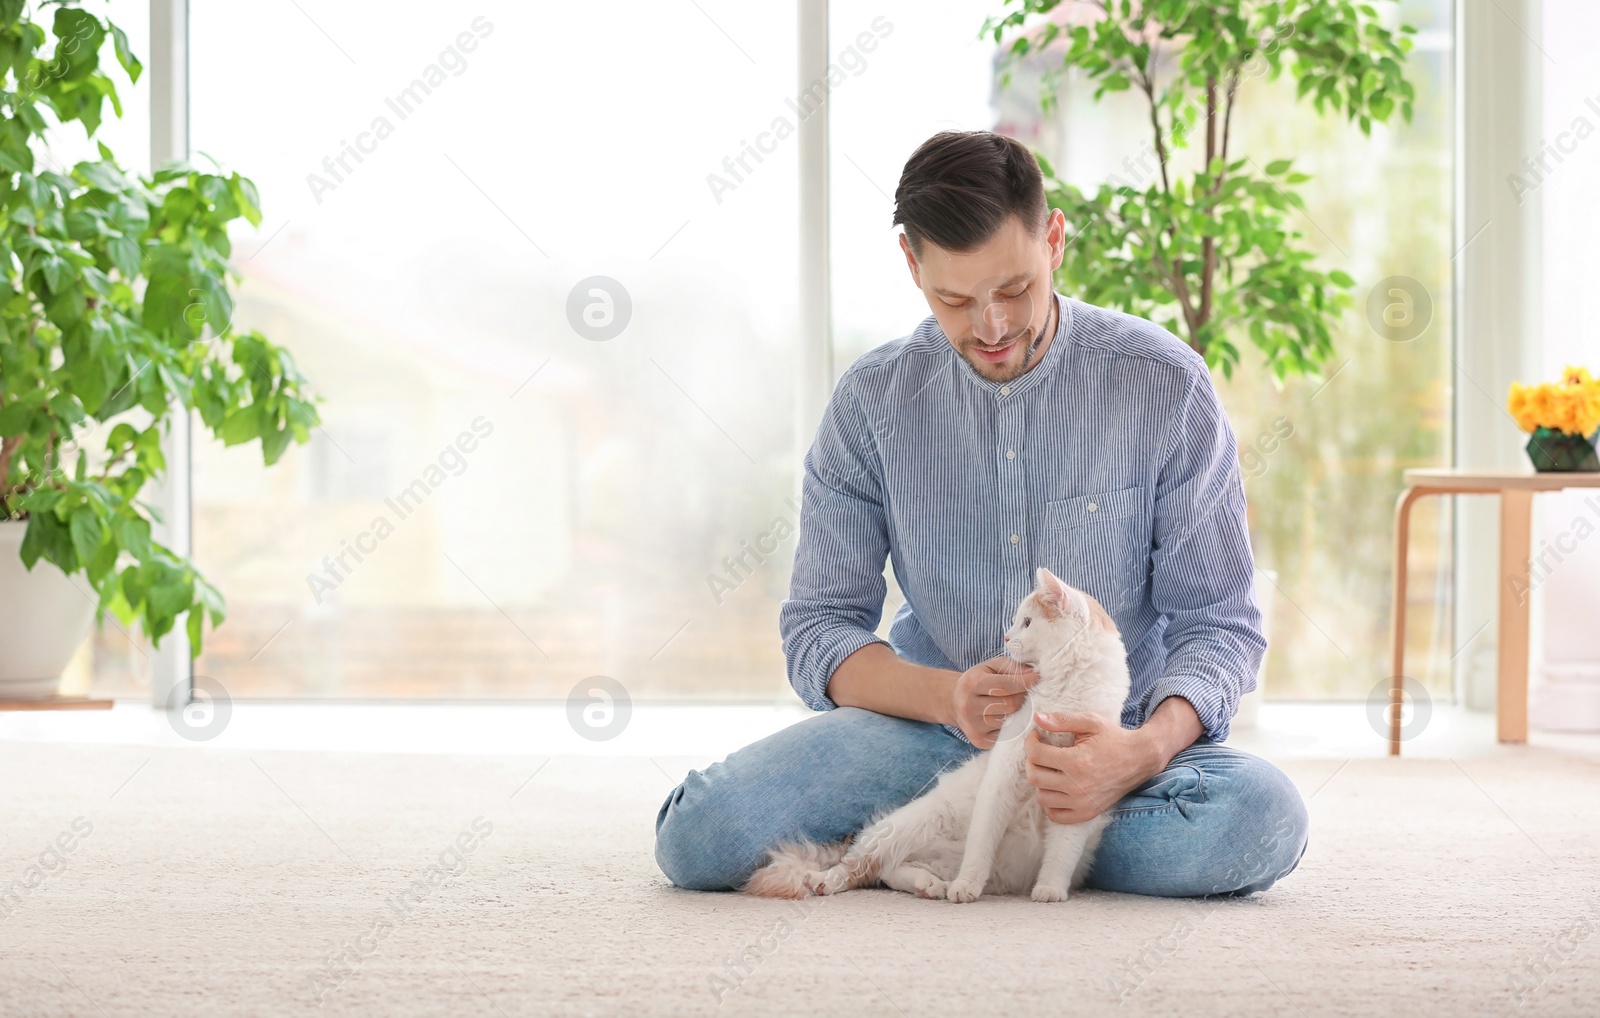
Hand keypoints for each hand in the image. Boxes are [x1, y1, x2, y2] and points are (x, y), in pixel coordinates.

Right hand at [950, 656, 1036, 748]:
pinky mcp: (979, 740)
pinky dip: (1012, 726)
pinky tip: (1009, 718)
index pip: (1005, 685)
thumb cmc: (978, 681)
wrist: (954, 702)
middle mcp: (969, 705)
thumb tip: (1033, 674)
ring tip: (1016, 705)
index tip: (1037, 678)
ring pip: (1009, 720)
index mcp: (971, 683)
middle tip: (1027, 693)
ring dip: (1018, 713)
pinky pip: (1006, 734)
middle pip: (1009, 704)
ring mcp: (973, 725)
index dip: (1025, 682)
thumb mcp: (991, 667)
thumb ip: (1011, 667)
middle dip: (1023, 697)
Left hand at [1024, 711, 1157, 823]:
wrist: (1139, 759)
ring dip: (1041, 782)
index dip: (1031, 742)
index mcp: (1076, 762)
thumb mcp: (1090, 722)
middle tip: (1041, 752)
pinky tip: (1057, 788)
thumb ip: (1062, 720)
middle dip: (1032, 761)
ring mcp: (1082, 803)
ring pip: (1042, 797)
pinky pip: (1055, 815)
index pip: (1036, 755)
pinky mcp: (1087, 813)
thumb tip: (1037, 718)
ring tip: (1050, 770)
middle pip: (1035, 777)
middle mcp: (1077, 786)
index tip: (1037, 736)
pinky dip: (1051, 803)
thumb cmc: (1113, 738)